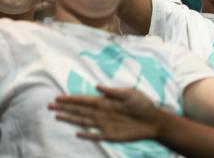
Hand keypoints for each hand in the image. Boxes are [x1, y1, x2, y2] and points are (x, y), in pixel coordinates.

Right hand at [48, 86, 162, 141]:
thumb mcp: (130, 94)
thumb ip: (113, 92)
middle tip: (50, 105)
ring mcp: (105, 124)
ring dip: (70, 119)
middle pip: (79, 110)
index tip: (59, 97)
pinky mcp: (111, 135)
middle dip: (65, 108)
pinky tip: (77, 133)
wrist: (154, 120)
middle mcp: (102, 113)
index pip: (85, 100)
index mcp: (106, 102)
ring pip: (83, 121)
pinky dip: (86, 135)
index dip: (71, 99)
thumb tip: (97, 86)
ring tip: (57, 115)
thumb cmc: (144, 104)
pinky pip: (95, 135)